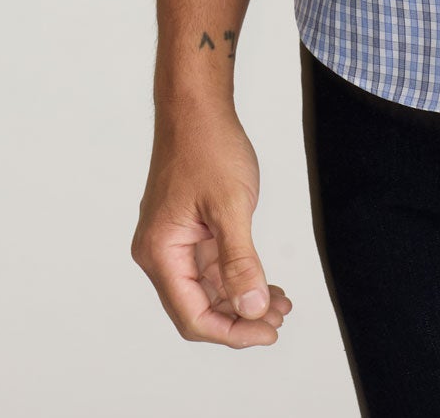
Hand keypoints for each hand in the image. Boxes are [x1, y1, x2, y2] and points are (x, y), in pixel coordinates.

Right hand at [131, 101, 294, 345]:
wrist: (197, 107)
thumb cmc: (207, 146)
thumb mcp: (230, 207)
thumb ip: (240, 262)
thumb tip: (251, 310)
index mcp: (161, 252)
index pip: (193, 316)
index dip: (232, 332)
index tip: (267, 332)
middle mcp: (160, 252)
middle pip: (198, 308)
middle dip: (240, 318)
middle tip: (279, 318)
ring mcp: (173, 241)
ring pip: (207, 290)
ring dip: (242, 299)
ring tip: (279, 303)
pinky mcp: (186, 230)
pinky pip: (210, 268)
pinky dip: (237, 277)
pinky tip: (265, 283)